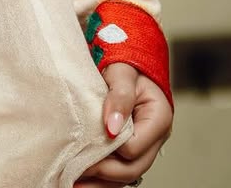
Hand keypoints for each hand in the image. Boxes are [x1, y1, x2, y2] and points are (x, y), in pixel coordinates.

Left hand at [74, 63, 172, 185]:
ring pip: (126, 174)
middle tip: (74, 170)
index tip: (83, 146)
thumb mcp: (122, 71)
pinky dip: (102, 177)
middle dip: (103, 173)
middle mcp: (154, 136)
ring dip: (100, 182)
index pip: (134, 147)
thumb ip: (119, 96)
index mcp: (158, 118)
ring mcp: (144, 144)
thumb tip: (112, 128)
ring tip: (72, 182)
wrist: (126, 56)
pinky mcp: (130, 147)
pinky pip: (119, 169)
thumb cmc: (125, 60)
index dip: (110, 149)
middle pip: (132, 168)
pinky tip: (80, 178)